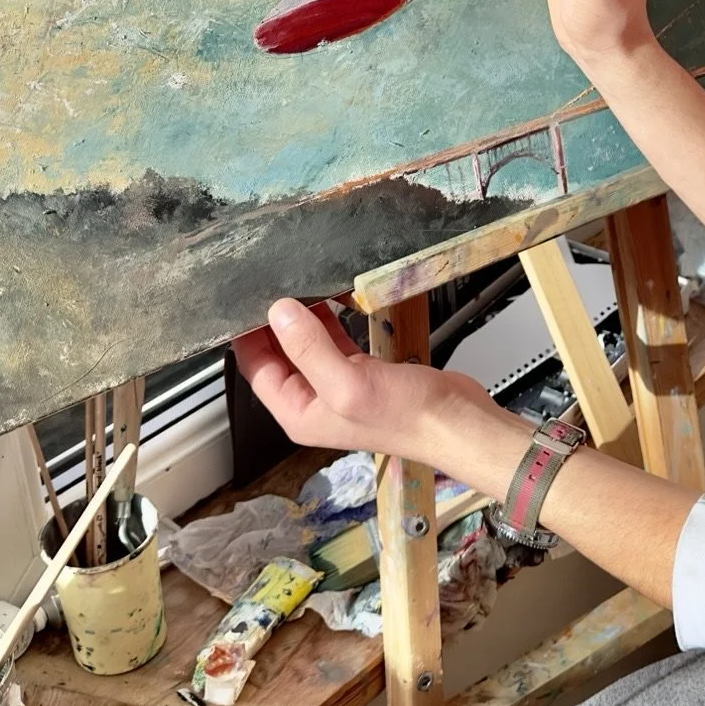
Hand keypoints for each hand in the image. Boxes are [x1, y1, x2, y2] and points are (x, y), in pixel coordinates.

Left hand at [233, 299, 475, 464]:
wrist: (457, 423)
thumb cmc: (406, 415)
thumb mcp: (348, 383)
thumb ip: (310, 348)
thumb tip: (278, 313)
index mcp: (299, 413)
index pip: (257, 369)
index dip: (248, 336)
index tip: (247, 299)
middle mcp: (314, 401)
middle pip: (280, 356)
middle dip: (275, 322)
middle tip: (274, 282)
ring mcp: (339, 386)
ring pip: (308, 345)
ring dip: (303, 317)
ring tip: (299, 283)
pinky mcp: (364, 371)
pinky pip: (336, 341)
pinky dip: (331, 320)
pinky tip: (332, 298)